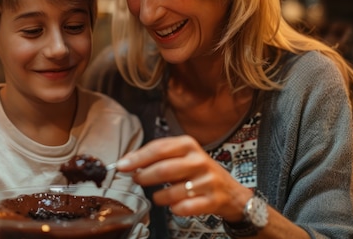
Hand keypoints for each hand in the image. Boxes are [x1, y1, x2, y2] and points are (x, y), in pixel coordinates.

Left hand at [116, 135, 251, 221]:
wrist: (231, 192)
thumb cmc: (198, 172)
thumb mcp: (181, 156)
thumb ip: (156, 156)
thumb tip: (128, 161)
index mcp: (188, 145)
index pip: (158, 149)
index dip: (137, 158)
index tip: (121, 166)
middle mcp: (199, 160)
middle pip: (163, 169)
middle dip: (144, 177)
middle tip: (136, 180)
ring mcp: (207, 180)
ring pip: (172, 192)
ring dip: (159, 197)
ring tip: (158, 196)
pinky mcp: (212, 200)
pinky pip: (185, 207)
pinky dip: (175, 209)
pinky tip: (175, 205)